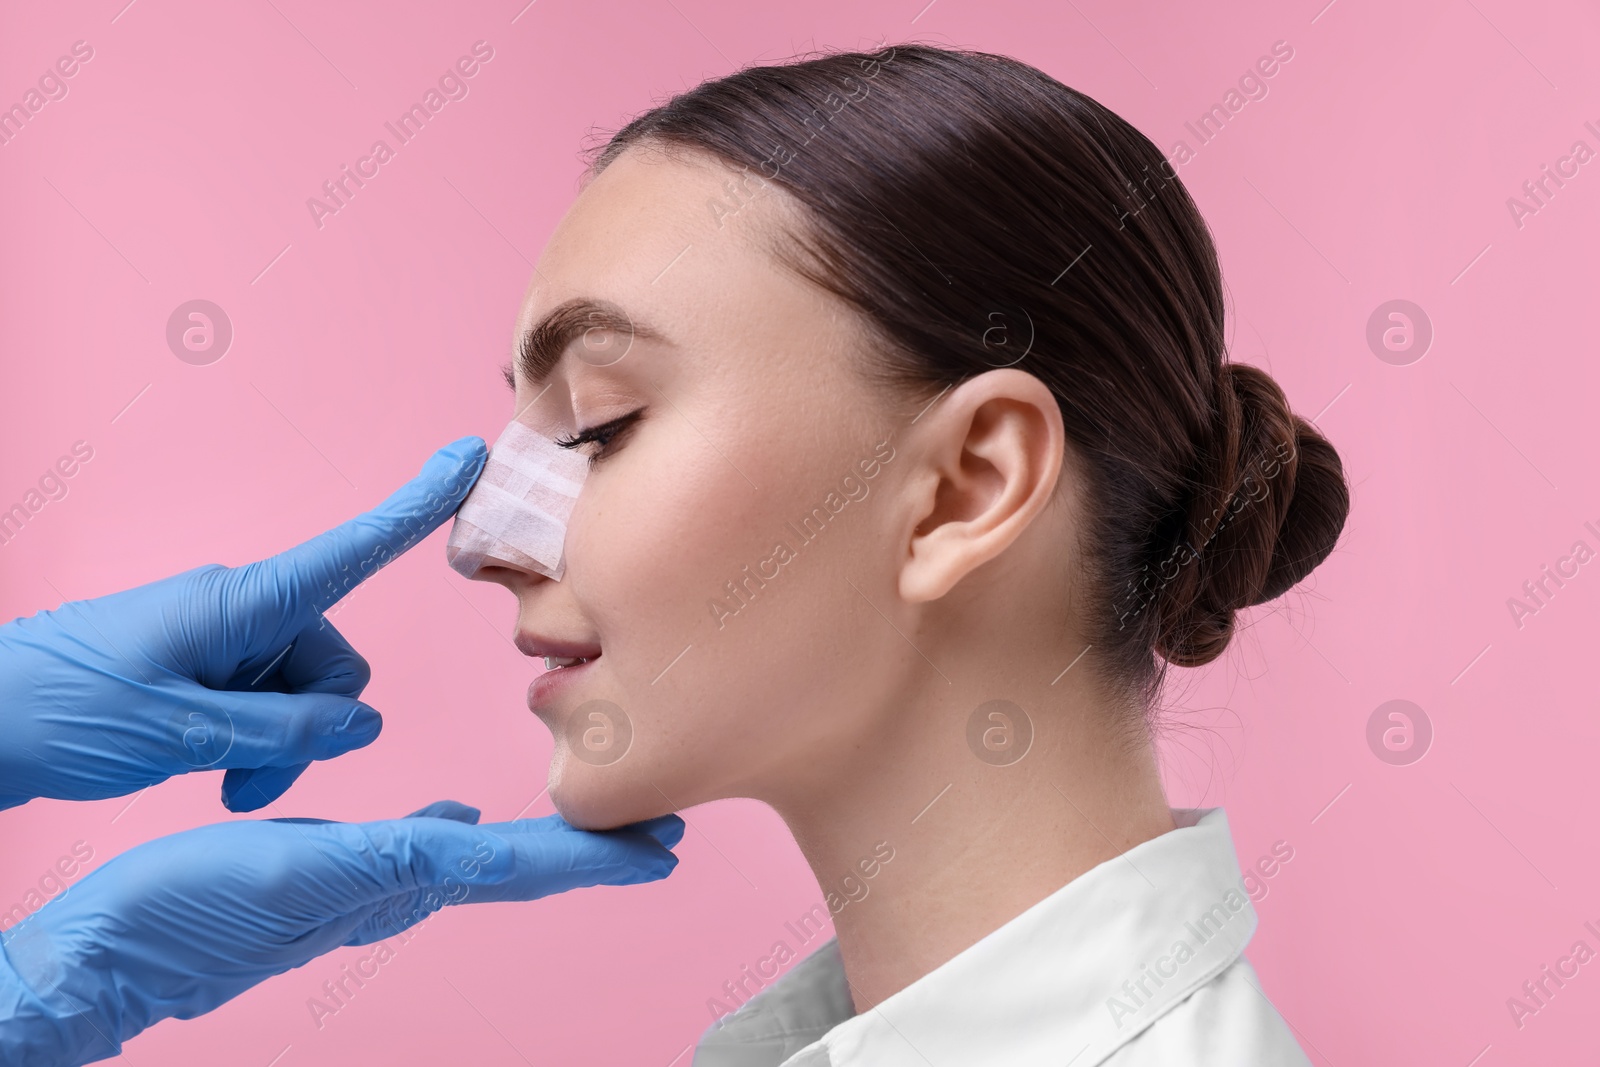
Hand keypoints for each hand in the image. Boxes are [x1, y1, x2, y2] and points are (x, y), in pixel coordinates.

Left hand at [0, 437, 487, 812]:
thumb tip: (363, 724)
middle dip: (313, 730)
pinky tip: (220, 778)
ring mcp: (223, 643)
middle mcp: (241, 612)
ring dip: (282, 748)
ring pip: (304, 697)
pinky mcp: (204, 672)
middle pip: (334, 665)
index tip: (467, 459)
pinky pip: (267, 706)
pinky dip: (258, 747)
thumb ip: (283, 729)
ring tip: (226, 787)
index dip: (415, 508)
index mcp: (239, 603)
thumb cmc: (58, 713)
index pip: (349, 552)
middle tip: (249, 781)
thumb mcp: (179, 732)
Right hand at [0, 803, 683, 1066]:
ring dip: (543, 841)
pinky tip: (466, 819)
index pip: (523, 867)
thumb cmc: (187, 916)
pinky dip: (462, 835)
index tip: (665, 848)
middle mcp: (397, 889)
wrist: (107, 960)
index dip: (597, 857)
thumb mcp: (295, 871)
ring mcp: (365, 888)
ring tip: (590, 820)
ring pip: (482, 860)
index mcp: (400, 882)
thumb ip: (390, 858)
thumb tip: (481, 836)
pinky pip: (421, 851)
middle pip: (520, 868)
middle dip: (591, 851)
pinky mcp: (329, 878)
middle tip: (658, 833)